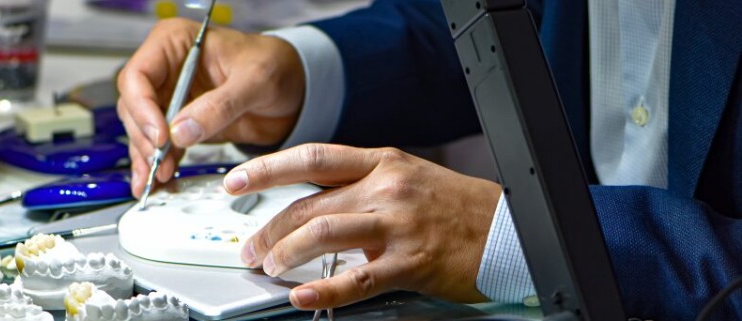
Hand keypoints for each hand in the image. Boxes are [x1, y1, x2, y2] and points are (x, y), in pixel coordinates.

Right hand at [117, 18, 305, 196]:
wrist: (294, 87)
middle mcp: (168, 70)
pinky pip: (162, 145)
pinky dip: (160, 163)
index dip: (142, 108)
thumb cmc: (276, 66)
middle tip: (159, 164)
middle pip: (135, 106)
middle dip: (144, 138)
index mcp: (175, 44)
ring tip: (154, 180)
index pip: (138, 75)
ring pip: (143, 129)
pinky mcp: (182, 123)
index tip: (161, 136)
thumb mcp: (255, 80)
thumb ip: (220, 105)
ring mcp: (173, 98)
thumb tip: (182, 131)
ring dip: (147, 156)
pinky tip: (158, 181)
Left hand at [223, 144, 501, 309]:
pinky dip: (325, 288)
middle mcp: (386, 187)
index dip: (267, 169)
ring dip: (287, 252)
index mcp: (381, 162)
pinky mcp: (412, 261)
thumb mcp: (407, 177)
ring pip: (325, 232)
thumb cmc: (456, 206)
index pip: (311, 159)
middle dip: (268, 227)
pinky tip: (303, 296)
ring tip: (270, 267)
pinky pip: (358, 277)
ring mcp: (398, 223)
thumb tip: (314, 201)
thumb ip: (362, 185)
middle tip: (248, 247)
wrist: (508, 228)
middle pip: (309, 202)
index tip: (236, 181)